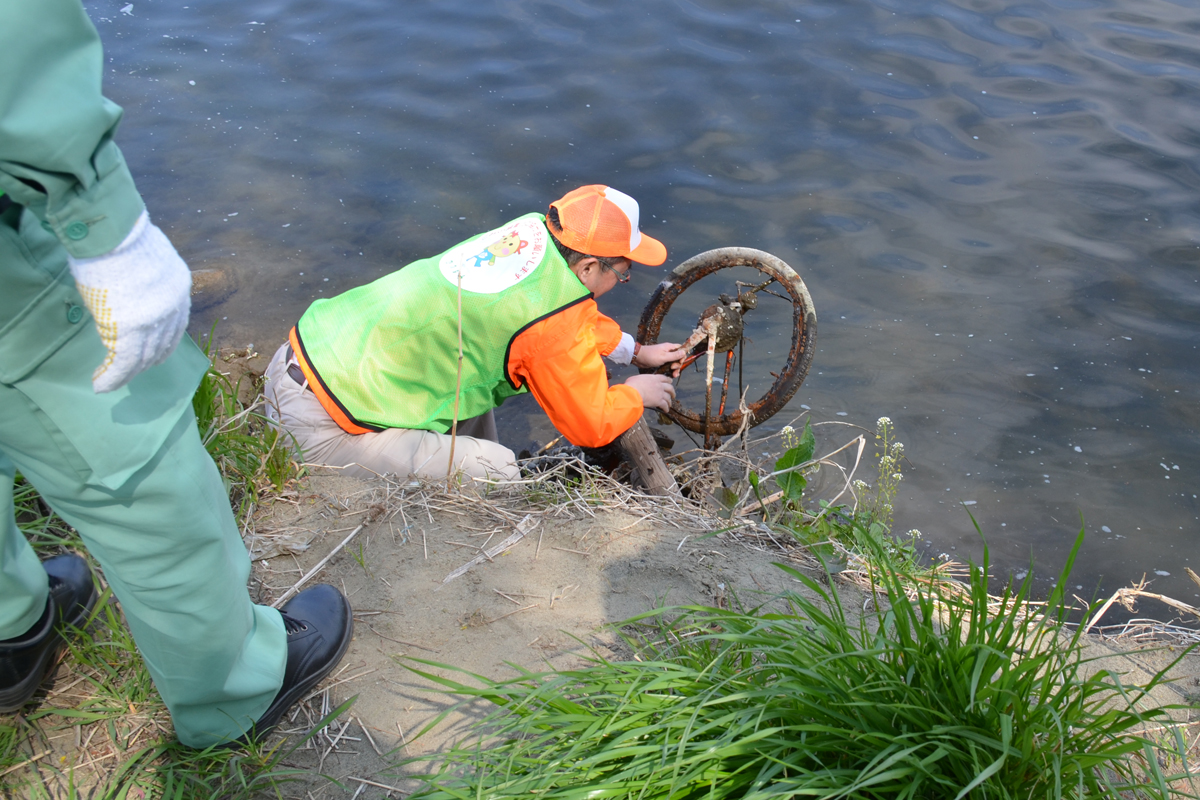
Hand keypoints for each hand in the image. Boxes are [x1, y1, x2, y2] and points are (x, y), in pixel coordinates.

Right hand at [68, 211, 191, 392]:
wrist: (113, 232)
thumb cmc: (120, 238)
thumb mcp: (145, 260)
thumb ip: (145, 283)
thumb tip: (127, 295)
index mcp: (180, 288)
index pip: (175, 326)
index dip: (160, 343)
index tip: (147, 354)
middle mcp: (174, 307)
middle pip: (162, 345)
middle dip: (145, 361)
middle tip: (126, 372)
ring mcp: (155, 320)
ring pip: (143, 358)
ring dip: (125, 373)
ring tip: (107, 381)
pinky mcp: (132, 330)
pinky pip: (124, 363)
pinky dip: (111, 377)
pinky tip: (99, 384)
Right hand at [625, 373, 675, 411]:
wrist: (634, 392)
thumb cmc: (633, 385)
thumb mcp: (637, 378)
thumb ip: (641, 380)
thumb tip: (638, 382)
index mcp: (654, 378)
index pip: (664, 378)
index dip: (668, 380)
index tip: (670, 381)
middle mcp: (659, 385)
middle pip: (670, 388)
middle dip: (672, 391)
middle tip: (673, 394)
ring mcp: (660, 393)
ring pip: (668, 397)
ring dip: (670, 401)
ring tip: (670, 404)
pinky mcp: (659, 401)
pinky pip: (665, 405)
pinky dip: (666, 408)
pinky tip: (666, 410)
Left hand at [633, 341, 686, 376]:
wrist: (638, 358)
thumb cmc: (651, 356)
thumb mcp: (664, 356)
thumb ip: (674, 355)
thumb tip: (685, 352)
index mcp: (670, 347)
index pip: (681, 350)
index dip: (682, 356)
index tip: (679, 362)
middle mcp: (668, 351)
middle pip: (678, 358)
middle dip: (678, 364)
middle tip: (673, 369)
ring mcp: (665, 357)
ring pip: (674, 363)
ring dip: (675, 369)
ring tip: (674, 375)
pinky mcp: (661, 362)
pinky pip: (669, 366)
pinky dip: (671, 370)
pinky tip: (671, 375)